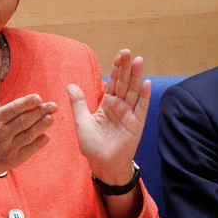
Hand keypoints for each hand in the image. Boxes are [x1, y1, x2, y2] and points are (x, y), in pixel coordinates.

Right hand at [0, 70, 57, 211]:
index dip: (26, 103)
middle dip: (39, 112)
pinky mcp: (15, 159)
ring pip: (28, 135)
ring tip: (51, 118)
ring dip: (41, 126)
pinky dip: (38, 144)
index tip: (38, 97)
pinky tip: (47, 136)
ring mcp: (9, 147)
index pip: (13, 109)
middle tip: (53, 106)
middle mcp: (2, 133)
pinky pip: (29, 150)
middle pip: (23, 121)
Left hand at [68, 49, 150, 184]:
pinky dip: (145, 97)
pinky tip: (147, 83)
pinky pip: (141, 108)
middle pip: (125, 83)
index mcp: (108, 104)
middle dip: (126, 68)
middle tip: (128, 52)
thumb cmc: (93, 146)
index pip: (113, 82)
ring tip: (138, 61)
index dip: (117, 68)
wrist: (102, 165)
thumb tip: (70, 85)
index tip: (120, 54)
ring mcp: (130, 115)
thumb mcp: (82, 122)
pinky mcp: (137, 125)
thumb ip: (78, 103)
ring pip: (134, 92)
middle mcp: (120, 107)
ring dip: (136, 77)